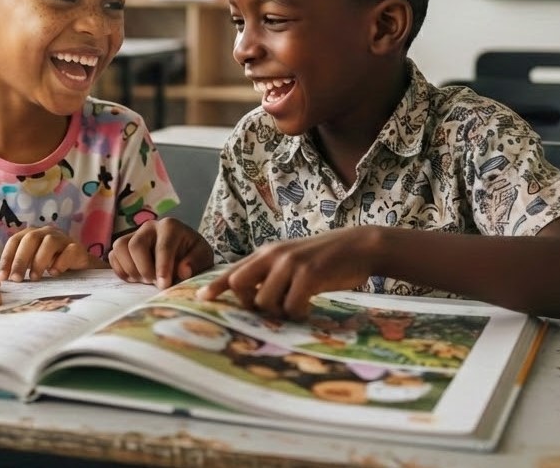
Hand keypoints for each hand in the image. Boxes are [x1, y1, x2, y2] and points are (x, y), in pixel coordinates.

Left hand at [0, 226, 104, 281]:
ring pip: (49, 242)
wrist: (82, 270)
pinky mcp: (78, 248)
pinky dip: (60, 262)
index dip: (7, 258)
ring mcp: (63, 238)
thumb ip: (19, 269)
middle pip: (30, 239)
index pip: (15, 241)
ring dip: (39, 261)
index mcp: (32, 235)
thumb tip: (0, 281)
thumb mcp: (33, 266)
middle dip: (20, 260)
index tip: (3, 277)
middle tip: (16, 279)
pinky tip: (54, 273)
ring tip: (35, 278)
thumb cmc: (52, 267)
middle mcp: (46, 233)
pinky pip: (69, 250)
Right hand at [109, 217, 213, 288]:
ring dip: (130, 269)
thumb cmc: (193, 255)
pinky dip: (121, 270)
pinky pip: (113, 256)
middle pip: (136, 245)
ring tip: (145, 279)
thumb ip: (196, 263)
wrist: (182, 254)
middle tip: (154, 283)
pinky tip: (136, 277)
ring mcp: (134, 234)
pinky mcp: (124, 245)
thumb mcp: (203, 258)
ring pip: (120, 247)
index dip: (162, 267)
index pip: (163, 246)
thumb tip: (183, 271)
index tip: (164, 285)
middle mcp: (150, 226)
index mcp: (171, 227)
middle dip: (144, 268)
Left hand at [196, 226, 380, 318]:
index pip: (233, 271)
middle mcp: (273, 256)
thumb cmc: (324, 259)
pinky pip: (291, 306)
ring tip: (296, 305)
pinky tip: (308, 308)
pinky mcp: (308, 275)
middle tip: (269, 309)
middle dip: (249, 304)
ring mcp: (290, 264)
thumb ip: (271, 274)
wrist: (358, 246)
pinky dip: (298, 313)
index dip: (215, 286)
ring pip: (265, 301)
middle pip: (239, 285)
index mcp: (267, 253)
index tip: (200, 299)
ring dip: (278, 311)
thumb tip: (251, 298)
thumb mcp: (292, 261)